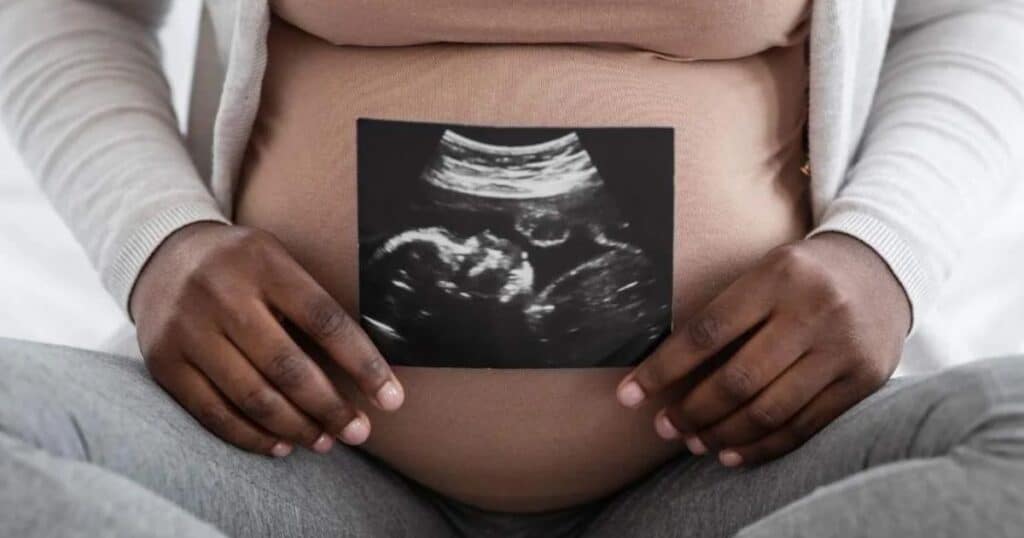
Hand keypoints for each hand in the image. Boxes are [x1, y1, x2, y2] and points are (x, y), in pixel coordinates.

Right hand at [131, 222, 403, 457]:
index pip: (325, 321)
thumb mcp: (277, 261)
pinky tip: (280, 445)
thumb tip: (366, 368)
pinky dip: (251, 436)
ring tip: (324, 441)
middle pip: (288, 366)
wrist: (160, 254)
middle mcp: (223, 294)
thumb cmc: (242, 266)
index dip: (363, 364)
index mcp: (264, 264)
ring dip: (295, 427)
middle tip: (359, 432)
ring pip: (252, 396)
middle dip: (330, 407)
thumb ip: (311, 303)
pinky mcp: (164, 361)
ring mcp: (188, 329)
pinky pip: (213, 412)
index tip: (392, 399)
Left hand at [615, 232, 910, 466]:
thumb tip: (661, 370)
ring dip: (722, 435)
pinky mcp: (863, 380)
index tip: (630, 395)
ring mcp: (842, 349)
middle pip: (738, 380)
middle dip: (692, 412)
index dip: (662, 369)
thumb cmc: (800, 275)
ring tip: (693, 443)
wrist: (883, 267)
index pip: (706, 333)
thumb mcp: (762, 274)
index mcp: (776, 277)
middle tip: (664, 428)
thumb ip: (722, 315)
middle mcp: (813, 312)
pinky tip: (731, 454)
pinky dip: (762, 447)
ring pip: (769, 410)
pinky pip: (803, 427)